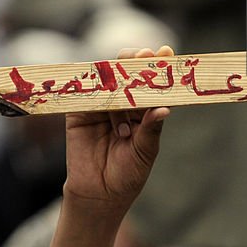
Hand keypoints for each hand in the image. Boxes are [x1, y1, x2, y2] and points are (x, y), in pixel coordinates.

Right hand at [51, 46, 172, 246]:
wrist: (98, 195)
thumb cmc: (127, 175)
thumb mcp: (145, 152)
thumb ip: (151, 129)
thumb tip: (165, 109)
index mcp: (144, 110)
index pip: (152, 83)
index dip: (159, 67)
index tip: (166, 52)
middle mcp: (123, 104)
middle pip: (129, 74)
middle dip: (137, 62)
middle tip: (145, 55)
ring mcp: (100, 105)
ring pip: (108, 78)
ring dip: (118, 71)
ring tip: (127, 72)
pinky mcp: (79, 111)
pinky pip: (84, 92)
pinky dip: (92, 83)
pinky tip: (101, 80)